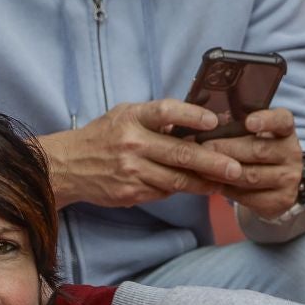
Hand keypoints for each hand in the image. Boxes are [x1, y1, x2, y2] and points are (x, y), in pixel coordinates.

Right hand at [39, 100, 245, 207]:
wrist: (68, 166)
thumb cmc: (104, 136)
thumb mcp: (125, 115)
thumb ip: (156, 118)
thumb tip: (198, 120)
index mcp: (132, 117)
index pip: (165, 112)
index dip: (191, 115)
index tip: (213, 121)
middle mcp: (132, 143)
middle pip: (179, 154)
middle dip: (212, 162)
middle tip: (236, 168)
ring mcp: (131, 171)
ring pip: (176, 180)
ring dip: (204, 183)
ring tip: (224, 182)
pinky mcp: (130, 192)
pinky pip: (164, 192)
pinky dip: (181, 190)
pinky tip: (197, 188)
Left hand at [202, 108, 304, 218]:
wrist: (280, 184)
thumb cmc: (259, 150)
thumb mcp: (256, 134)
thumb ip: (239, 126)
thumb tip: (212, 123)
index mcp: (286, 131)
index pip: (282, 121)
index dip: (266, 120)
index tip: (249, 122)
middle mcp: (292, 154)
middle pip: (259, 151)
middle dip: (228, 149)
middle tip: (204, 147)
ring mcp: (289, 179)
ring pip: (252, 176)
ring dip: (224, 172)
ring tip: (203, 167)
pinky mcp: (281, 201)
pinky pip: (249, 196)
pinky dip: (228, 189)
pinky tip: (214, 183)